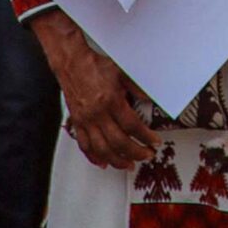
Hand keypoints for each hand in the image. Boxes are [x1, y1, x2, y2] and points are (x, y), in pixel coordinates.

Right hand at [31, 9, 159, 169]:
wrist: (73, 63)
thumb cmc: (95, 66)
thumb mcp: (121, 73)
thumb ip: (137, 88)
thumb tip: (150, 98)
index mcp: (111, 101)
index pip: (132, 126)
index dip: (145, 137)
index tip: (154, 142)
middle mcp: (97, 114)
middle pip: (119, 142)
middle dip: (136, 152)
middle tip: (146, 155)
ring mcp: (86, 121)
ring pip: (102, 149)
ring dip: (117, 160)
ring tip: (128, 164)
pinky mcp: (77, 123)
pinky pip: (85, 146)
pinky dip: (94, 157)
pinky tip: (103, 162)